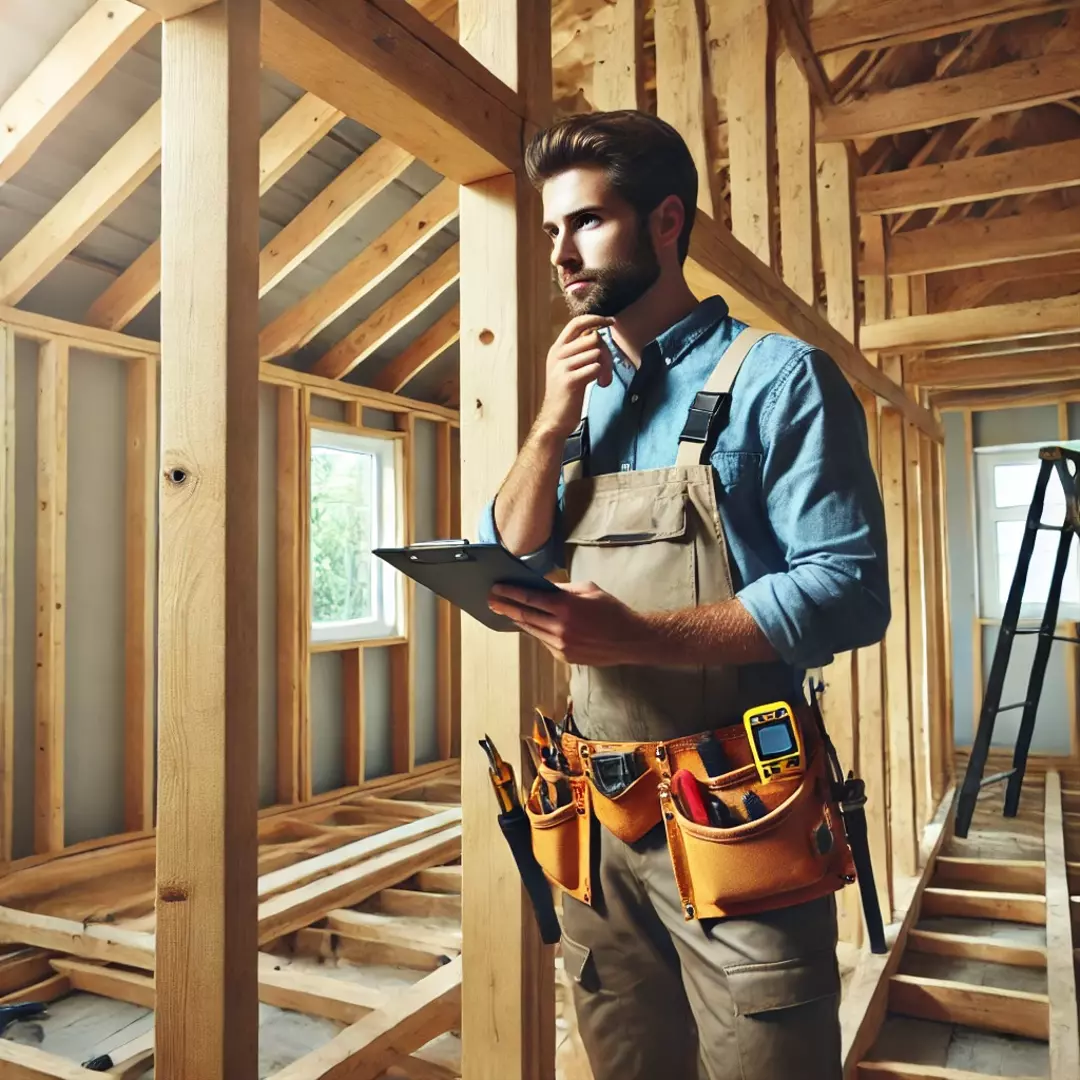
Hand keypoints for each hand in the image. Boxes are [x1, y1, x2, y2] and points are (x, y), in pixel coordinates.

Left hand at [488, 580, 650, 665]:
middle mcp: (561, 628)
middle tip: (491, 601)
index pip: (530, 598)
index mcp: (567, 607)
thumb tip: (542, 586)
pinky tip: (529, 624)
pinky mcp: (564, 657)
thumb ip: (563, 589)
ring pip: (532, 630)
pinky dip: (535, 631)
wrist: (630, 640)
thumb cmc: (612, 611)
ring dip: (518, 620)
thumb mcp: (589, 590)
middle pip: (525, 616)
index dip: (511, 593)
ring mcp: (561, 645)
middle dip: (505, 607)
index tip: (497, 589)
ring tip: (506, 611)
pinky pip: (543, 641)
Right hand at [535, 315, 614, 439]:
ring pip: (595, 353)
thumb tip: (599, 334)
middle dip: (606, 351)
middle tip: (606, 368)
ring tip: (602, 379)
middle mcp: (557, 355)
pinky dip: (600, 376)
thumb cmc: (567, 394)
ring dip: (605, 366)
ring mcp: (561, 367)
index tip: (610, 322)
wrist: (555, 419)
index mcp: (557, 349)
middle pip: (593, 338)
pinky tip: (598, 385)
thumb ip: (581, 351)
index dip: (595, 319)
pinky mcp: (568, 381)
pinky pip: (594, 368)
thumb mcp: (569, 367)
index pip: (576, 323)